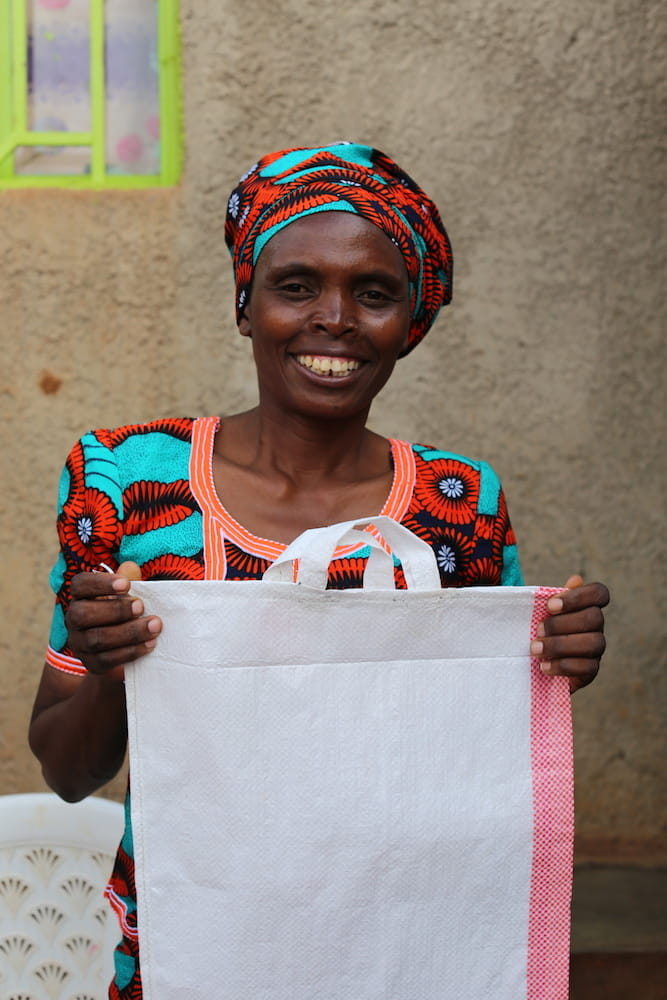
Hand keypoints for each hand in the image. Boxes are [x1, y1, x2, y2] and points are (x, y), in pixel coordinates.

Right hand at [65, 562, 161, 679]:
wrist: (120, 649)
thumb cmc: (125, 611)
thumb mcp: (127, 594)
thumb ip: (128, 580)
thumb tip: (130, 567)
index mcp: (80, 596)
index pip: (80, 585)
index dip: (100, 583)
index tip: (126, 584)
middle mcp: (73, 619)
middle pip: (83, 614)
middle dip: (115, 610)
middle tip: (141, 606)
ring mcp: (80, 643)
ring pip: (97, 639)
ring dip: (129, 632)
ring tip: (154, 626)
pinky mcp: (91, 663)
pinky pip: (107, 660)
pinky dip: (131, 651)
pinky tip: (150, 644)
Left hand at [530, 575, 609, 692]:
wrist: (534, 662)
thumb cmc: (539, 630)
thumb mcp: (542, 613)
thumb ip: (556, 597)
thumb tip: (576, 579)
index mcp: (586, 606)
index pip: (599, 593)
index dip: (578, 596)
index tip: (550, 605)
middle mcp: (596, 627)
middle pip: (594, 618)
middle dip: (562, 623)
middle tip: (537, 630)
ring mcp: (596, 649)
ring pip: (593, 643)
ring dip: (560, 645)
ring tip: (535, 649)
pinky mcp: (591, 671)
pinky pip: (587, 668)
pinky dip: (563, 666)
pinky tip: (544, 666)